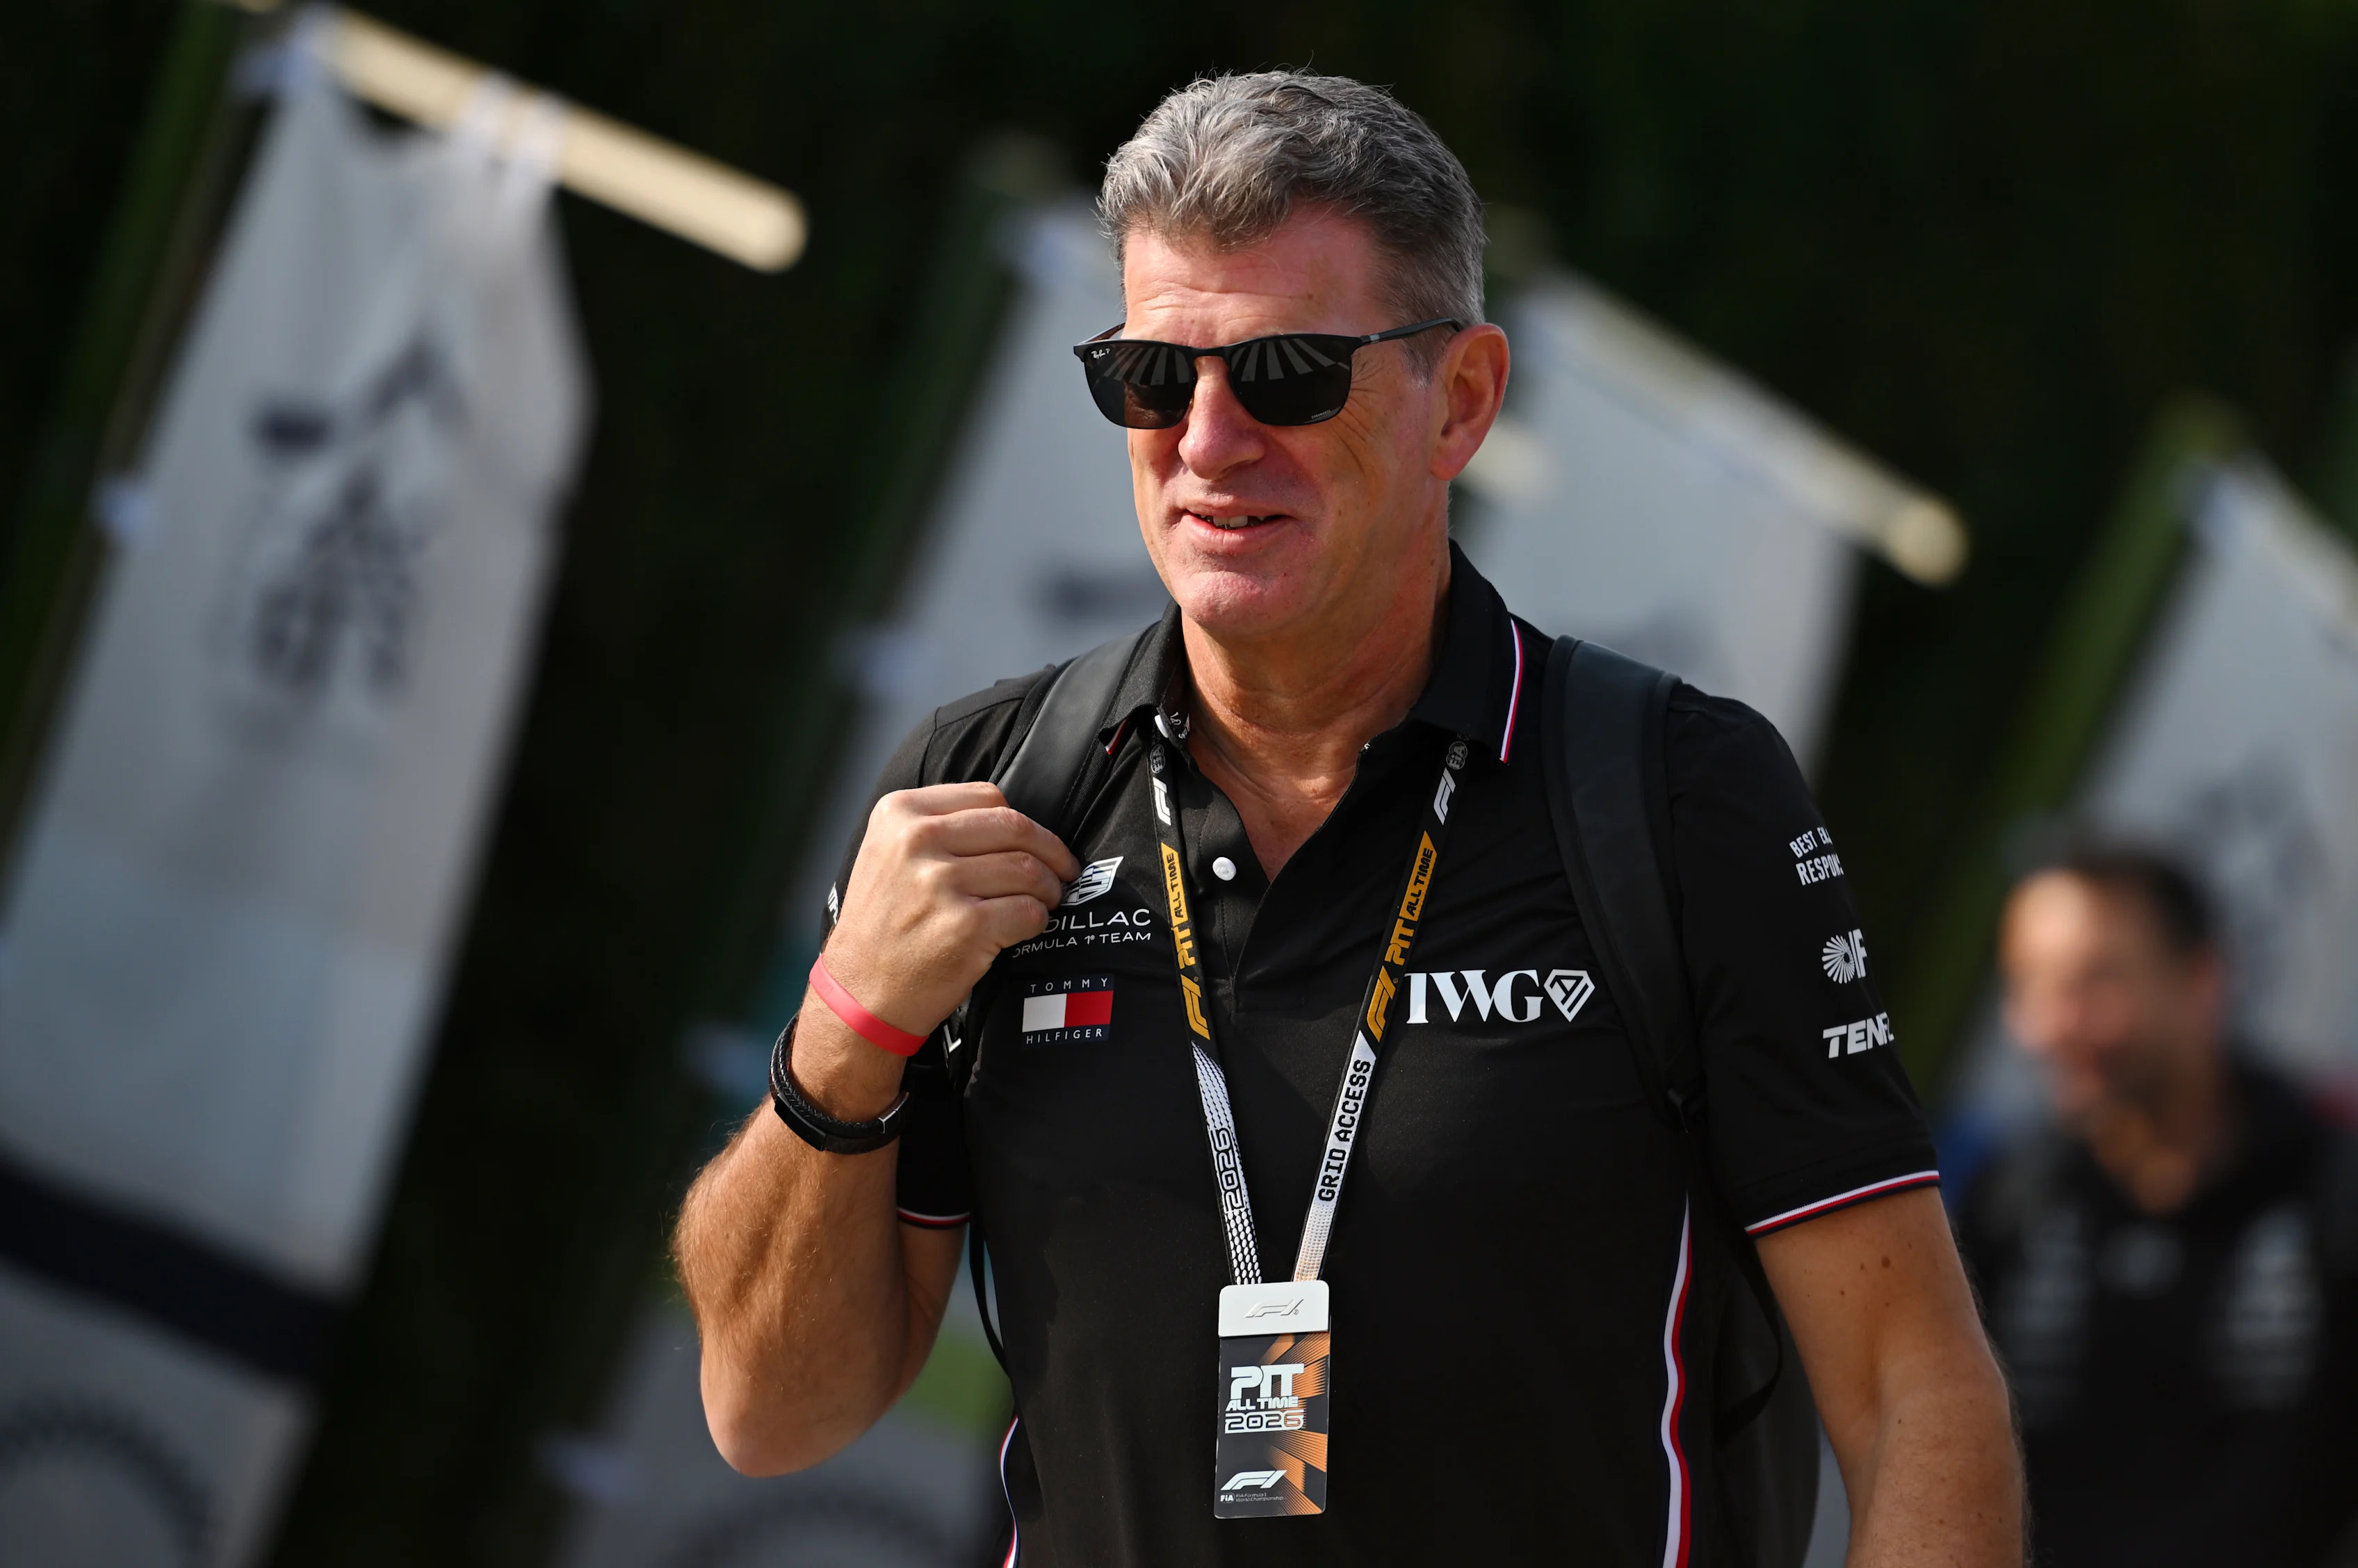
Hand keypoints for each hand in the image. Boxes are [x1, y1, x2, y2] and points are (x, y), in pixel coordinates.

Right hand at [823, 782, 1080, 1039]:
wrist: (860, 992)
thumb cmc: (883, 926)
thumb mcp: (888, 853)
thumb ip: (940, 825)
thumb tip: (1013, 821)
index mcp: (900, 813)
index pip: (988, 797)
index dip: (1020, 822)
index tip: (1033, 842)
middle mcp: (916, 841)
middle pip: (1015, 827)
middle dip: (1050, 851)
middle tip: (1062, 871)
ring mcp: (940, 884)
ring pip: (1028, 869)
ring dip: (1048, 888)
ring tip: (1044, 901)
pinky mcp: (965, 927)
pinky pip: (1029, 911)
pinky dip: (1038, 920)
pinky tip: (1026, 927)